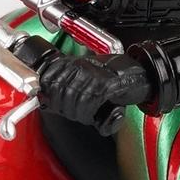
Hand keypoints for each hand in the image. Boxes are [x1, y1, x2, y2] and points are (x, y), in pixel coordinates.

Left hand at [11, 39, 149, 135]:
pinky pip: (89, 100)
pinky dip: (89, 112)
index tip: (54, 107)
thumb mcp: (83, 82)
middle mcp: (79, 65)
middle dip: (63, 109)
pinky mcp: (105, 84)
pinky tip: (94, 113)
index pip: (46, 80)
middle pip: (57, 91)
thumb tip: (45, 102)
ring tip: (86, 115)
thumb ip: (64, 89)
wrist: (134, 76)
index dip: (48, 98)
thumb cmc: (109, 80)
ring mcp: (92, 73)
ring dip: (77, 113)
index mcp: (70, 64)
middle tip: (76, 113)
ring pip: (72, 97)